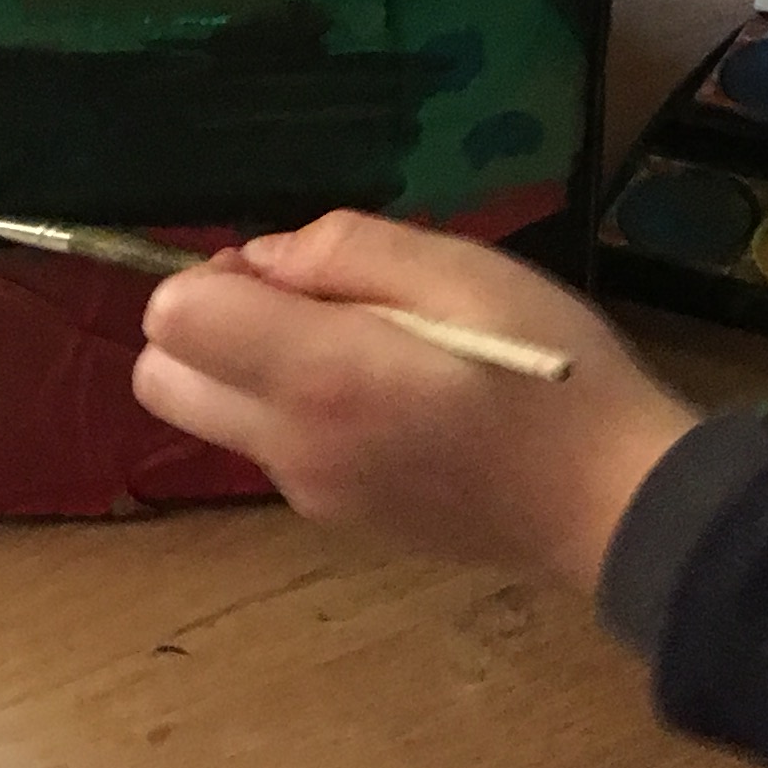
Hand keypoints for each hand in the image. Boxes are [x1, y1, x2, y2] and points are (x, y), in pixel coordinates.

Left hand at [133, 213, 696, 592]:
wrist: (608, 504)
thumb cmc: (553, 372)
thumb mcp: (463, 271)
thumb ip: (346, 250)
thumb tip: (265, 261)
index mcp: (320, 376)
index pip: (174, 319)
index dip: (212, 276)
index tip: (288, 271)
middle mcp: (289, 444)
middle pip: (159, 381)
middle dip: (201, 328)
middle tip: (300, 305)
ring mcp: (305, 491)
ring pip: (213, 415)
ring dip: (251, 370)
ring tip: (366, 350)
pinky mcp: (330, 517)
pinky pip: (270, 447)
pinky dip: (295, 410)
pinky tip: (389, 399)